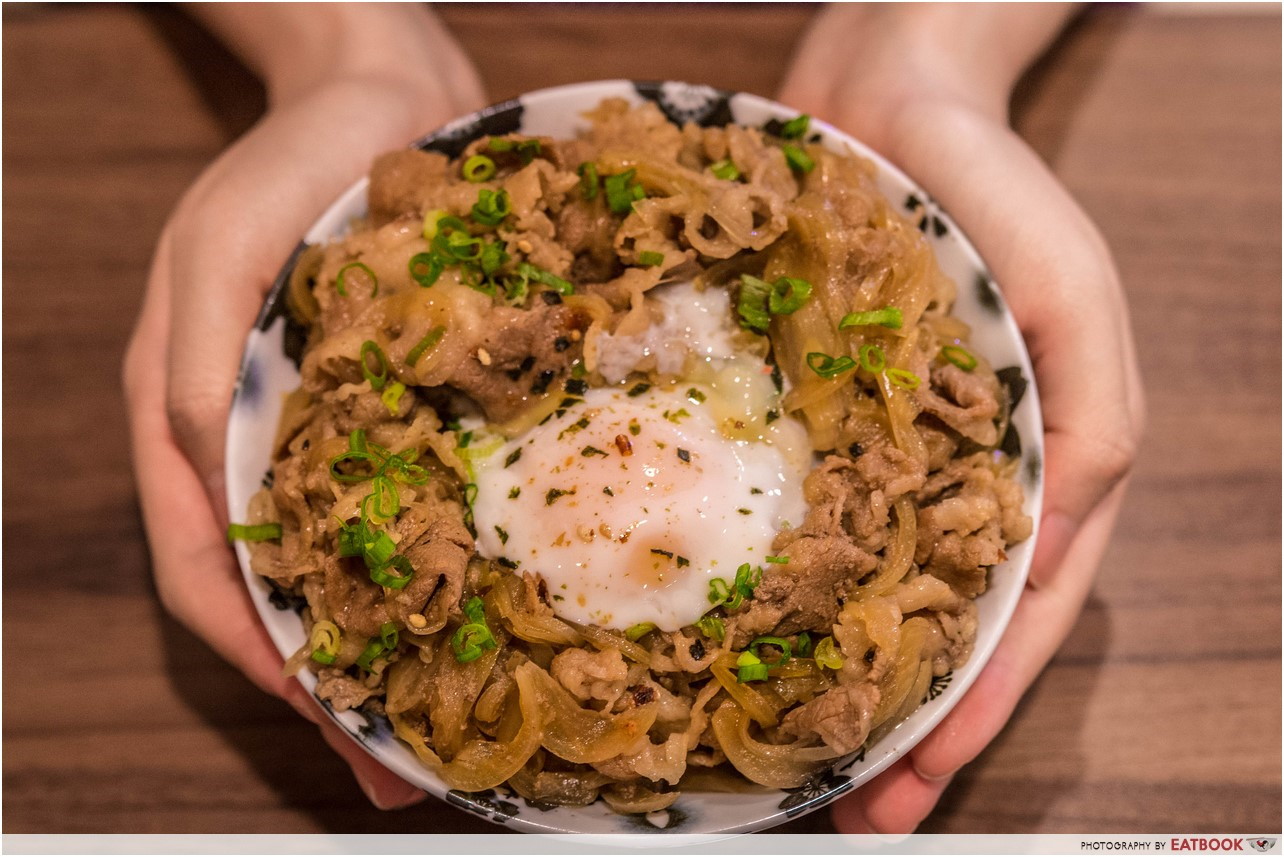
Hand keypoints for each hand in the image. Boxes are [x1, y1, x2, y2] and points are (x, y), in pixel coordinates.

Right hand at [123, 3, 484, 808]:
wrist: (382, 96)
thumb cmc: (287, 171)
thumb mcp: (218, 258)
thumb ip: (201, 375)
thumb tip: (218, 489)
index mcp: (194, 425)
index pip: (206, 574)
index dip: (259, 657)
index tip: (328, 721)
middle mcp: (264, 446)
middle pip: (283, 589)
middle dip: (333, 682)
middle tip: (396, 766)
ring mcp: (337, 431)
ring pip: (353, 563)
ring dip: (392, 644)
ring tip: (448, 718)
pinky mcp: (403, 409)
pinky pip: (415, 505)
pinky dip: (439, 569)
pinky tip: (492, 607)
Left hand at [781, 4, 1145, 831]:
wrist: (888, 104)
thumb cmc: (996, 199)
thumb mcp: (1076, 305)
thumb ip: (1085, 431)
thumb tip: (1048, 556)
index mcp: (1035, 472)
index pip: (1014, 623)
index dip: (973, 714)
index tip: (914, 792)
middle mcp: (955, 481)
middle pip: (936, 630)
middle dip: (899, 729)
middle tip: (845, 816)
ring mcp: (880, 459)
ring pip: (863, 595)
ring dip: (835, 683)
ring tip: (791, 766)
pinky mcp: (810, 425)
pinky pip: (795, 521)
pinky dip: (779, 588)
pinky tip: (739, 640)